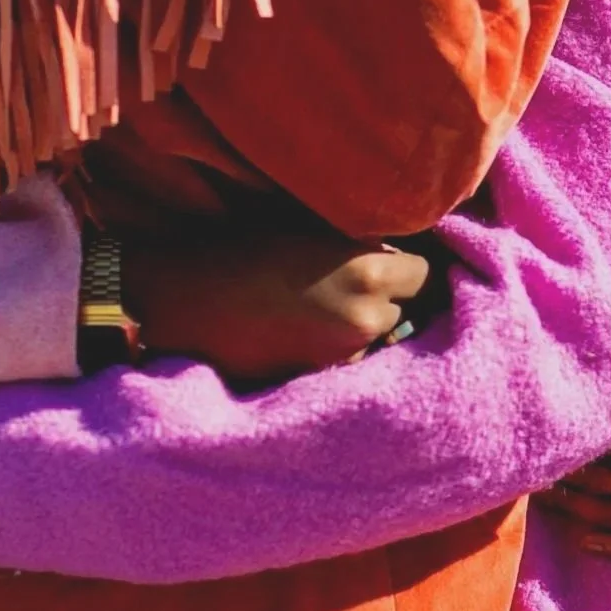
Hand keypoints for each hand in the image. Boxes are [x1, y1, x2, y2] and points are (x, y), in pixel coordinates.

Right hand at [123, 228, 429, 384]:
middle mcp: (366, 317)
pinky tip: (308, 332)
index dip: (411, 271)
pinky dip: (340, 349)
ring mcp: (345, 354)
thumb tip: (395, 252)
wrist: (184, 300)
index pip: (426, 275)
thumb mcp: (309, 232)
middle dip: (391, 300)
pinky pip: (350, 360)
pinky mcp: (320, 378)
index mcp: (368, 271)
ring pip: (380, 338)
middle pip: (409, 311)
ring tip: (326, 310)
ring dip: (366, 327)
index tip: (398, 266)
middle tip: (359, 288)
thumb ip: (358, 245)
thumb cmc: (240, 252)